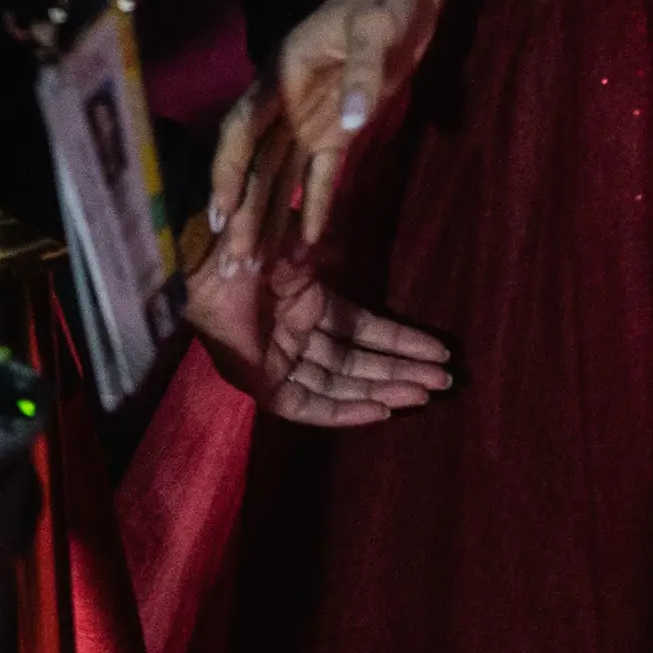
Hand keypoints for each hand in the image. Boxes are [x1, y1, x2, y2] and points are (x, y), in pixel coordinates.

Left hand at [184, 243, 452, 428]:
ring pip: (341, 384)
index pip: (362, 330)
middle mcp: (297, 338)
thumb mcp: (299, 242)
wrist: (208, 264)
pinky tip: (380, 410)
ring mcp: (280, 362)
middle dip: (401, 371)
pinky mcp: (262, 384)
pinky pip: (308, 406)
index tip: (438, 350)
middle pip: (358, 363)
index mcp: (306, 304)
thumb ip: (326, 251)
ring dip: (383, 389)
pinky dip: (344, 410)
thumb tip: (347, 250)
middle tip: (444, 381)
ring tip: (424, 394)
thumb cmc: (248, 246)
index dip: (399, 341)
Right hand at [210, 0, 436, 266]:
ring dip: (268, 218)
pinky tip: (306, 244)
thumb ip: (362, 75)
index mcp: (280, 76)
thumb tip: (349, 122)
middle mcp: (284, 103)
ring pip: (280, 177)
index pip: (243, 130)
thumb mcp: (375, 29)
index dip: (229, 172)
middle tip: (233, 262)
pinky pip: (322, 175)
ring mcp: (308, 120)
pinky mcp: (339, 130)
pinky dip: (315, 208)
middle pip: (255, 165)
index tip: (220, 212)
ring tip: (256, 266)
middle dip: (243, 212)